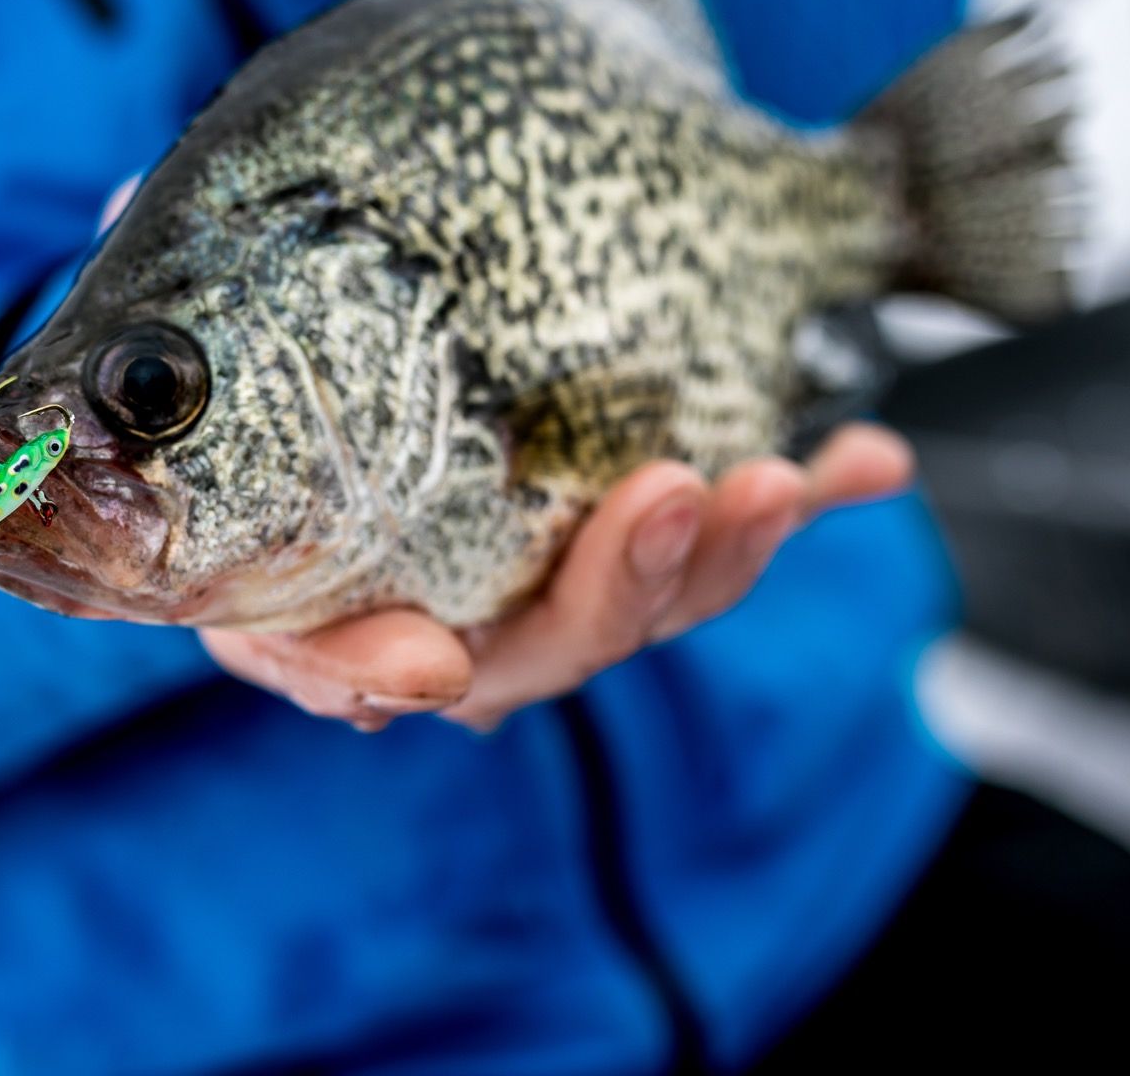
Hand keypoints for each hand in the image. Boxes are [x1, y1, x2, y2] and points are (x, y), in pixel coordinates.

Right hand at [200, 423, 913, 731]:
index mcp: (438, 655)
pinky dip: (815, 489)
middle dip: (648, 570)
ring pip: (686, 576)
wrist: (282, 445)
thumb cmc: (263, 524)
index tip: (470, 646)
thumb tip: (418, 684)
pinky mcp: (650, 508)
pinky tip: (874, 461)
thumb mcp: (255, 595)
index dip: (506, 651)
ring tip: (789, 474)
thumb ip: (313, 650)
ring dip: (744, 531)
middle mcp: (528, 627)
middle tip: (673, 493)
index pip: (489, 674)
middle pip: (608, 626)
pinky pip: (734, 507)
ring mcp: (596, 566)